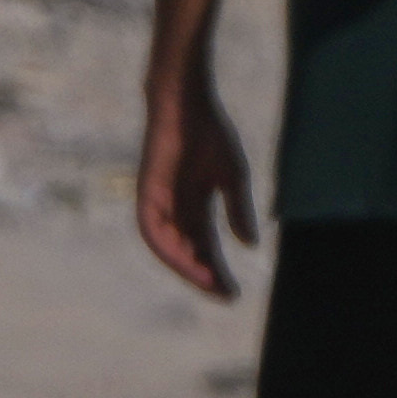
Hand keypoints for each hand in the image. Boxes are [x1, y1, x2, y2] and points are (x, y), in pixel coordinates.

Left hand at [131, 60, 257, 300]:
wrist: (187, 102)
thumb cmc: (208, 132)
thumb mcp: (231, 178)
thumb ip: (237, 210)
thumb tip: (249, 246)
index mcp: (194, 205)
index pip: (205, 246)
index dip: (218, 270)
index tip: (234, 293)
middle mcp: (174, 208)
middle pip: (187, 251)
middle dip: (204, 275)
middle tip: (224, 295)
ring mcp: (159, 201)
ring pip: (168, 246)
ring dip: (186, 267)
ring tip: (208, 283)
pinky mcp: (147, 192)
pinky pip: (152, 229)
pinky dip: (167, 247)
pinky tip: (186, 261)